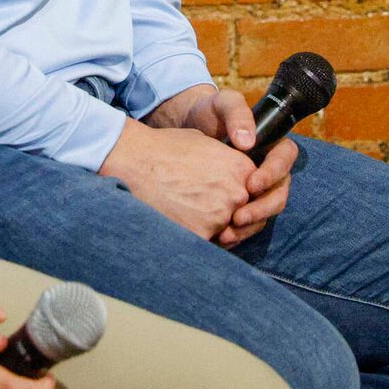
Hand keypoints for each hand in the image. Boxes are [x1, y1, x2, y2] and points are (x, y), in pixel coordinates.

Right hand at [99, 116, 252, 239]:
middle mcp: (237, 194)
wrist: (136, 161)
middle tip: (200, 208)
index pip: (253, 193)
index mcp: (242, 169)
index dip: (236, 198)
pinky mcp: (202, 234)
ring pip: (223, 232)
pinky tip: (178, 223)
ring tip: (185, 213)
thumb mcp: (205, 144)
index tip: (220, 197)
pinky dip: (194, 237)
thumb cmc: (166, 148)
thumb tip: (231, 176)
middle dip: (225, 215)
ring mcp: (220, 217)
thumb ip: (228, 163)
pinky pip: (206, 243)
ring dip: (209, 228)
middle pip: (241, 215)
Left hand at [149, 88, 296, 246]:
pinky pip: (247, 223)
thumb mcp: (223, 103)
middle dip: (262, 209)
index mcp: (271, 143)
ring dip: (249, 226)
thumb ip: (237, 114)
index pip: (285, 159)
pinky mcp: (240, 203)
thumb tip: (248, 142)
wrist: (187, 126)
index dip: (273, 174)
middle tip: (238, 217)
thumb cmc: (209, 112)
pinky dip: (237, 233)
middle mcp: (268, 168)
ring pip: (265, 213)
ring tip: (226, 234)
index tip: (251, 184)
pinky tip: (219, 238)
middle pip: (279, 193)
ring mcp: (256, 189)